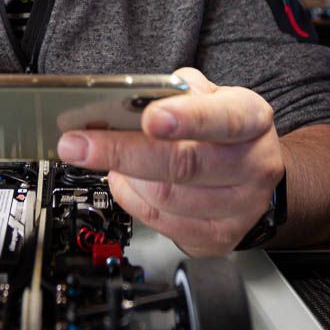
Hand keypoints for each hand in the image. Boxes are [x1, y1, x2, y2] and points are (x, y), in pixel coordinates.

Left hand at [55, 67, 283, 255]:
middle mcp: (253, 165)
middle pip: (184, 165)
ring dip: (124, 176)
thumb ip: (174, 92)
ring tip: (109, 158)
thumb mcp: (208, 94)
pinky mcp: (219, 238)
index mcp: (251, 119)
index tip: (150, 118)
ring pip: (165, 198)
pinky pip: (160, 224)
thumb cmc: (220, 126)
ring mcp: (239, 208)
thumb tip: (126, 101)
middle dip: (123, 152)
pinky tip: (128, 181)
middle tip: (77, 144)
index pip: (222, 119)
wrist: (252, 170)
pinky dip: (131, 199)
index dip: (185, 119)